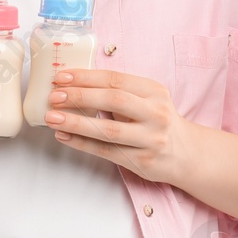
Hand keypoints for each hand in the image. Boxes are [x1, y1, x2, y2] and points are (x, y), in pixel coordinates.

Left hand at [44, 68, 197, 184]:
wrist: (185, 153)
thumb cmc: (156, 121)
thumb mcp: (147, 99)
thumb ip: (119, 91)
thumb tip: (74, 84)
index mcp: (154, 91)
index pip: (116, 80)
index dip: (87, 77)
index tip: (62, 77)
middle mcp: (155, 114)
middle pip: (114, 101)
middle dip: (80, 97)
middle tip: (54, 96)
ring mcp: (150, 139)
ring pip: (108, 131)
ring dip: (76, 123)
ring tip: (53, 118)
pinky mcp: (142, 161)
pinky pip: (106, 151)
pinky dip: (81, 143)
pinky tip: (64, 136)